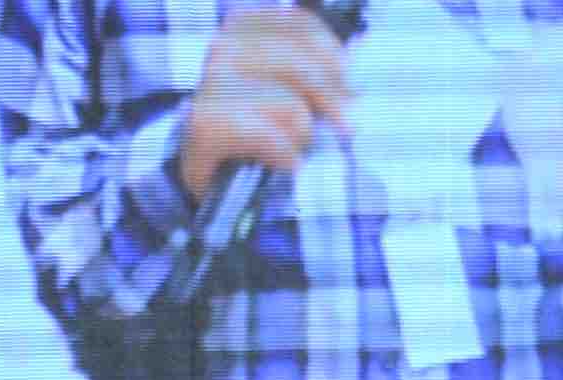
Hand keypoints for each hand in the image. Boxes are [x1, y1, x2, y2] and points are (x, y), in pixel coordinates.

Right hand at [182, 6, 353, 183]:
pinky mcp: (204, 125)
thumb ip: (315, 63)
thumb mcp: (282, 83)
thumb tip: (360, 52)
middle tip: (347, 127)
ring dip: (302, 135)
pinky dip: (284, 155)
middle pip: (301, 68)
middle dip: (330, 101)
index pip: (303, 26)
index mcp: (242, 25)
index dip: (334, 55)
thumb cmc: (250, 123)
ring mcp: (209, 85)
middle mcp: (222, 47)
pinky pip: (269, 138)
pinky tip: (287, 163)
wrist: (202, 172)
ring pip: (291, 107)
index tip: (349, 84)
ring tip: (296, 147)